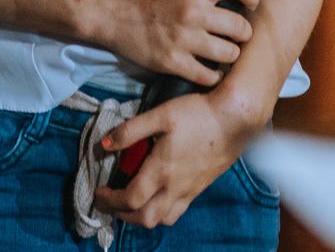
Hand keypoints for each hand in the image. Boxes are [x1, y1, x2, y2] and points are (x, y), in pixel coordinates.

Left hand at [93, 92, 260, 228]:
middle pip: (145, 218)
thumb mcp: (161, 115)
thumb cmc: (197, 114)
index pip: (130, 199)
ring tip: (131, 203)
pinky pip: (178, 211)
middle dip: (123, 215)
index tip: (99, 192)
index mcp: (162, 171)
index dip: (110, 200)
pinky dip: (161, 212)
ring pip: (163, 219)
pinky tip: (157, 195)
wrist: (236, 119)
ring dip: (142, 217)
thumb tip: (104, 144)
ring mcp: (190, 190)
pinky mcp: (200, 187)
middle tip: (110, 202)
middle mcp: (175, 187)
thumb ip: (131, 130)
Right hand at [99, 0, 259, 84]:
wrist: (111, 12)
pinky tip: (210, 71)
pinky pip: (208, 75)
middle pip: (240, 28)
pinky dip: (213, 75)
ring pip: (229, 54)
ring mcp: (184, 39)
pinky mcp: (173, 62)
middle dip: (243, 34)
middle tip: (237, 36)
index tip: (251, 4)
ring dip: (230, 55)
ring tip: (224, 53)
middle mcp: (193, 12)